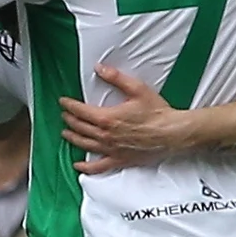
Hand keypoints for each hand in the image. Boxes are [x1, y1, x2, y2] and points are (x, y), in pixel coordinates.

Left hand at [60, 64, 196, 173]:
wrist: (171, 133)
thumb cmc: (157, 112)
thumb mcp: (137, 89)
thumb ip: (116, 78)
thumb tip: (99, 68)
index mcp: (107, 118)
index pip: (80, 111)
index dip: (69, 106)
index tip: (63, 102)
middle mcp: (105, 136)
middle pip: (80, 127)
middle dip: (69, 120)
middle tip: (64, 115)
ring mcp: (111, 150)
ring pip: (85, 145)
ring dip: (73, 138)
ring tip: (66, 133)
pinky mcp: (119, 160)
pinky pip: (98, 167)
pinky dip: (86, 168)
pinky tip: (78, 166)